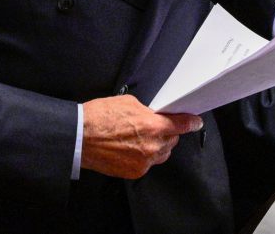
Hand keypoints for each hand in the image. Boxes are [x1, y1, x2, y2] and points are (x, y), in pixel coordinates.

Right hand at [81, 95, 202, 178]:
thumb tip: (154, 115)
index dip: (191, 123)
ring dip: (157, 146)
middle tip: (153, 126)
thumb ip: (147, 111)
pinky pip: (148, 163)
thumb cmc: (99, 118)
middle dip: (167, 132)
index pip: (182, 125)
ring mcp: (144, 162)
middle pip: (172, 140)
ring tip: (139, 138)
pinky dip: (144, 156)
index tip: (195, 122)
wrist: (79, 137)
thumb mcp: (129, 103)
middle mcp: (152, 146)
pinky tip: (131, 148)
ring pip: (161, 154)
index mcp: (153, 126)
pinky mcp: (134, 172)